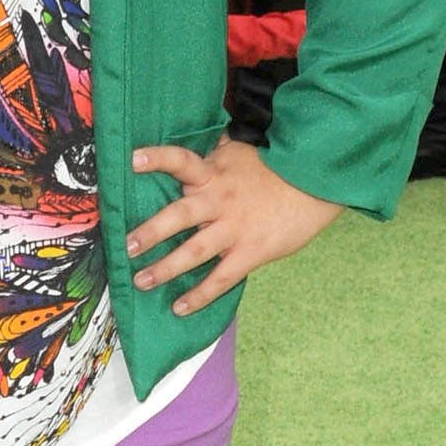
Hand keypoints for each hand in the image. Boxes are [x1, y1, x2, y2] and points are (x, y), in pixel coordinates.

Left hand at [126, 137, 340, 314]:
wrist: (317, 185)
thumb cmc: (274, 169)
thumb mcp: (239, 153)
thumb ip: (213, 153)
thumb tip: (196, 138)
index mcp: (214, 173)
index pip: (181, 161)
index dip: (157, 159)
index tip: (132, 161)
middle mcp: (219, 200)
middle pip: (180, 215)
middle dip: (151, 232)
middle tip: (127, 247)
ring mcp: (235, 228)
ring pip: (194, 251)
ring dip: (165, 268)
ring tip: (141, 281)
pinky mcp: (251, 252)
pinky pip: (221, 278)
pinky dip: (200, 295)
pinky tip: (180, 307)